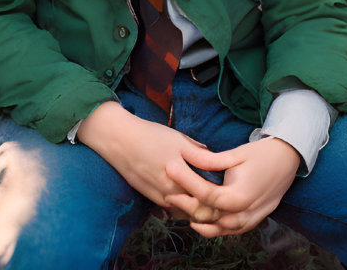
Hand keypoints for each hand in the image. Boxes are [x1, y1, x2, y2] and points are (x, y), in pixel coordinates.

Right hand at [77, 102, 223, 221]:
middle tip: (220, 198)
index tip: (227, 190)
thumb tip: (217, 159)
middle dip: (209, 206)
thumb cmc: (151, 136)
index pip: (206, 195)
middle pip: (196, 208)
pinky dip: (180, 206)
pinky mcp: (149, 197)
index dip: (219, 196)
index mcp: (181, 174)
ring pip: (183, 212)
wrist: (119, 140)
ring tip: (205, 199)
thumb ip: (198, 152)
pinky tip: (186, 197)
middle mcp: (170, 190)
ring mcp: (158, 196)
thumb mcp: (178, 139)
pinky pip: (170, 209)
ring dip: (194, 208)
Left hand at [166, 136, 300, 236]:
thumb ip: (211, 159)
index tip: (169, 168)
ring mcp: (248, 221)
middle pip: (206, 216)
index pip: (204, 194)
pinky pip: (227, 232)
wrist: (289, 160)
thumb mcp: (236, 154)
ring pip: (215, 229)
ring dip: (196, 219)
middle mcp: (243, 214)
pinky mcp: (251, 222)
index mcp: (239, 196)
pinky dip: (211, 228)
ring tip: (178, 207)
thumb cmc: (263, 154)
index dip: (185, 182)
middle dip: (185, 204)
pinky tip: (199, 220)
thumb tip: (186, 155)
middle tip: (168, 191)